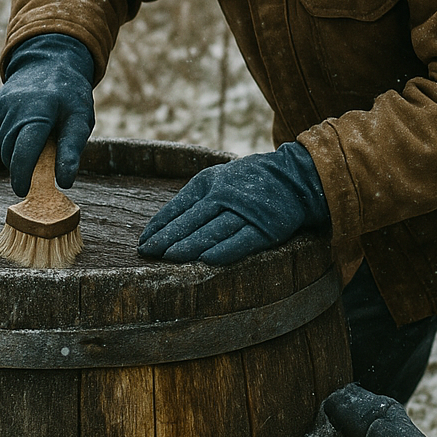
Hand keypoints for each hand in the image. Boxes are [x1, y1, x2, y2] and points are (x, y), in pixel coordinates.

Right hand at [0, 34, 94, 195]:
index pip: (24, 150)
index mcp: (38, 109)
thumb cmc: (68, 96)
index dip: (22, 174)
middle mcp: (12, 106)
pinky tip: (24, 124)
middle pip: (11, 152)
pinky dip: (10, 138)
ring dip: (17, 150)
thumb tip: (64, 182)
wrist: (48, 63)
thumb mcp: (80, 121)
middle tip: (44, 154)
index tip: (22, 191)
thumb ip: (71, 151)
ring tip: (37, 134)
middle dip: (24, 163)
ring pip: (2, 146)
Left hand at [137, 142, 330, 263]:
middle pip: (192, 219)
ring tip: (170, 257)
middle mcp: (225, 195)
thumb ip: (192, 199)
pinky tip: (206, 260)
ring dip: (190, 244)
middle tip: (149, 253)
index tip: (143, 242)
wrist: (292, 177)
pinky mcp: (265, 229)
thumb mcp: (216, 179)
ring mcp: (245, 212)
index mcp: (208, 183)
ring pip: (213, 230)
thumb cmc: (247, 181)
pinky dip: (224, 250)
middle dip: (168, 237)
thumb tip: (161, 225)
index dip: (160, 225)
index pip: (178, 207)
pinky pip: (242, 241)